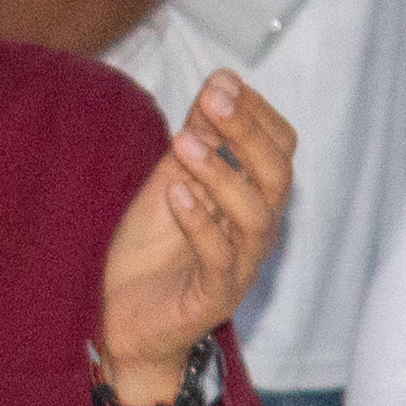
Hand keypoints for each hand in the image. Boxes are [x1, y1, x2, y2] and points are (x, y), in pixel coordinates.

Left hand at [95, 69, 292, 405]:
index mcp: (254, 200)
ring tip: (185, 142)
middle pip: (277, 176)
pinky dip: (200, 222)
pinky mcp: (214, 298)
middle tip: (212, 99)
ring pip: (255, 216)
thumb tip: (219, 81)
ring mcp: (240, 266)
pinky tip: (176, 193)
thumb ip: (197, 140)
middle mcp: (256, 232)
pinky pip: (219, 258)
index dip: (257, 113)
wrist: (126, 323)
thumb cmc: (153, 255)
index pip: (280, 149)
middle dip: (246, 132)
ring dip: (222, 173)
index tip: (222, 81)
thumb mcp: (171, 183)